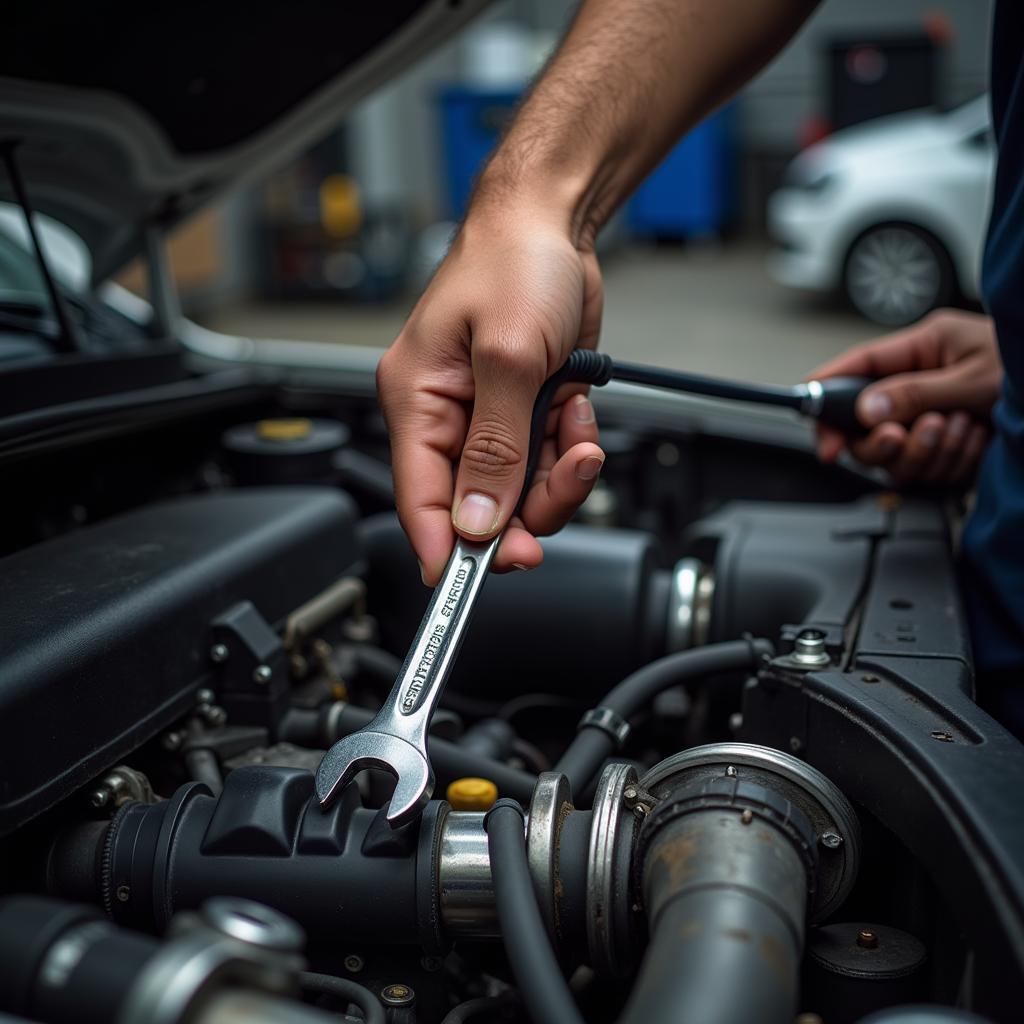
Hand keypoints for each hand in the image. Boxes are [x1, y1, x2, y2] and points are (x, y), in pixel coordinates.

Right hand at [377, 207, 605, 584]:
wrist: (555, 225)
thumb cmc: (514, 262)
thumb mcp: (508, 355)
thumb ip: (494, 447)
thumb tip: (476, 520)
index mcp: (418, 402)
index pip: (417, 499)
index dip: (443, 549)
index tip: (467, 587)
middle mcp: (449, 419)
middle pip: (475, 508)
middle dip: (522, 512)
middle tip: (557, 494)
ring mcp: (489, 420)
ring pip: (518, 494)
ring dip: (557, 477)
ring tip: (576, 437)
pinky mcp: (524, 414)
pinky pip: (548, 464)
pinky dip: (570, 450)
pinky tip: (574, 410)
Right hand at [811, 309, 1001, 484]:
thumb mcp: (974, 374)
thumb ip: (915, 391)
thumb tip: (868, 408)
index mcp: (918, 349)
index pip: (851, 372)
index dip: (824, 401)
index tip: (823, 437)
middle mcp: (918, 384)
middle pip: (864, 426)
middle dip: (883, 440)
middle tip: (902, 436)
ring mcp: (931, 416)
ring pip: (897, 455)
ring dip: (928, 450)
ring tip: (961, 427)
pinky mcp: (947, 446)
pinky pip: (928, 470)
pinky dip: (952, 462)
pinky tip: (976, 440)